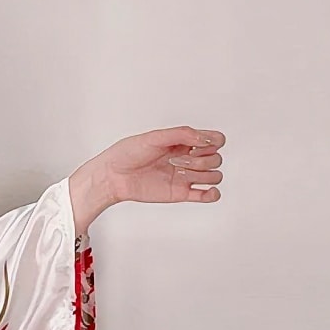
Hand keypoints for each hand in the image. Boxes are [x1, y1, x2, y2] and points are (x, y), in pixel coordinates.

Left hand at [92, 125, 225, 205]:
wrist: (113, 176)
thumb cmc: (128, 154)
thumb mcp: (154, 137)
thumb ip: (181, 134)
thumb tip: (205, 137)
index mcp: (183, 142)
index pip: (215, 140)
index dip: (213, 142)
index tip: (196, 144)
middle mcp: (187, 157)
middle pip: (216, 158)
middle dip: (201, 159)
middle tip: (175, 160)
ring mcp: (186, 176)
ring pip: (214, 175)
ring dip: (203, 174)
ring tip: (179, 172)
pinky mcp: (181, 193)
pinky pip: (207, 196)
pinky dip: (213, 194)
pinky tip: (207, 191)